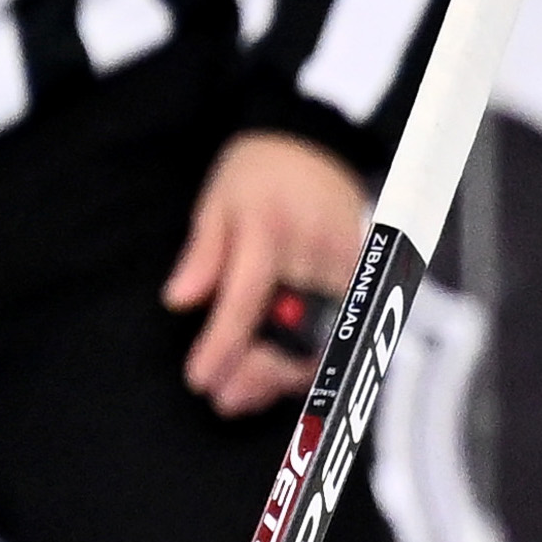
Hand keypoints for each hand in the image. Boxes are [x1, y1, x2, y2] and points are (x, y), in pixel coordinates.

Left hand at [162, 131, 371, 416]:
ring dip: (285, 377)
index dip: (222, 346)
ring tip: (247, 396)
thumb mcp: (216, 202)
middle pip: (290, 329)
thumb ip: (202, 254)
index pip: (245, 300)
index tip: (200, 378)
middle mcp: (312, 249)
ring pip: (322, 337)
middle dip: (257, 373)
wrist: (314, 143)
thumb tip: (178, 301)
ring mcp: (344, 263)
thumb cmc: (258, 173)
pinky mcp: (363, 273)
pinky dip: (314, 359)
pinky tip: (284, 378)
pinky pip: (342, 330)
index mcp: (269, 229)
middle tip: (224, 399)